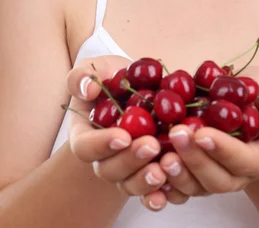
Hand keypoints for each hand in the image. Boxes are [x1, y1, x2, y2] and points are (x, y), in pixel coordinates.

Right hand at [66, 55, 171, 208]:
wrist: (139, 88)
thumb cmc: (113, 78)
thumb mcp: (95, 68)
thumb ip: (83, 76)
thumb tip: (88, 89)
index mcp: (85, 135)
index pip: (86, 147)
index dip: (102, 145)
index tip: (123, 136)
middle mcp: (105, 157)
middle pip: (110, 170)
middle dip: (131, 161)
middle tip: (151, 146)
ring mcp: (128, 168)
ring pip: (131, 184)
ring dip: (146, 180)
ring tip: (165, 167)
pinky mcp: (149, 171)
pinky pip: (153, 191)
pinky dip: (162, 193)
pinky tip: (173, 186)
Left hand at [141, 65, 258, 209]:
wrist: (239, 105)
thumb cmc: (257, 96)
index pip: (244, 161)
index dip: (223, 149)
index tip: (202, 132)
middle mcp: (238, 175)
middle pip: (217, 180)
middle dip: (195, 159)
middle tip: (177, 134)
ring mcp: (213, 178)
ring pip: (196, 188)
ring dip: (178, 173)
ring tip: (160, 153)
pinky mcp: (193, 177)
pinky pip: (178, 190)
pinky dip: (162, 184)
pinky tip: (149, 168)